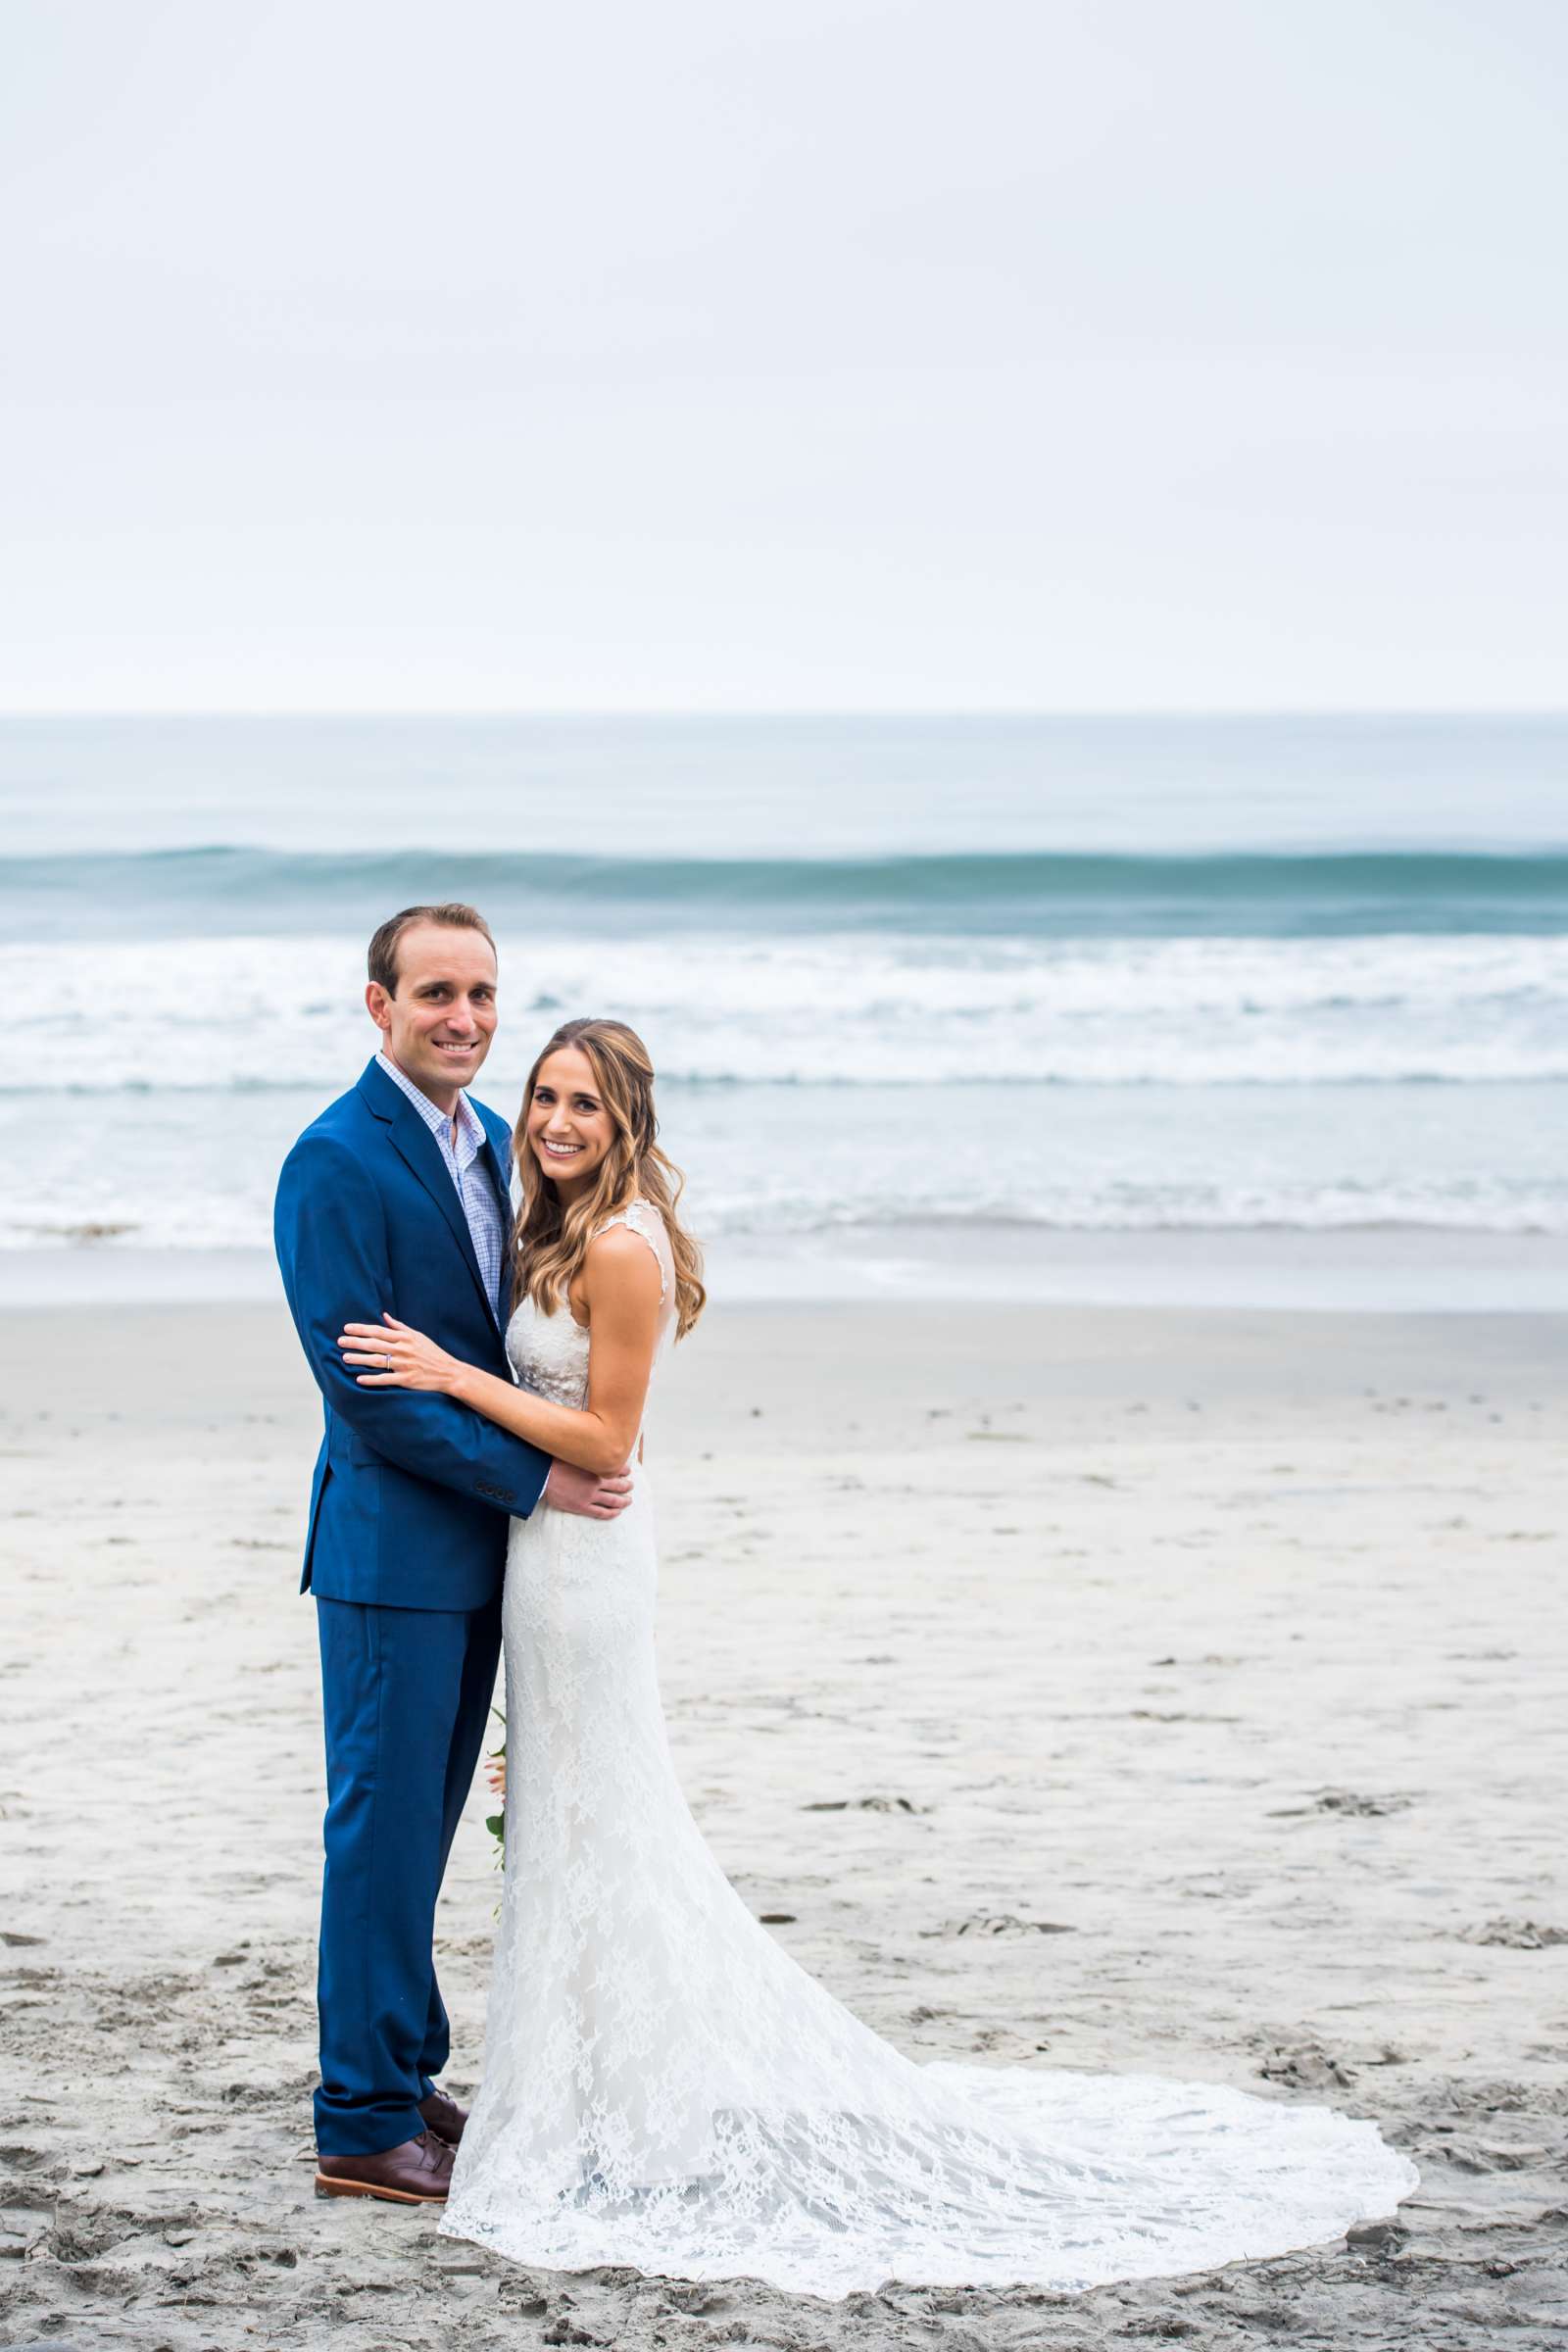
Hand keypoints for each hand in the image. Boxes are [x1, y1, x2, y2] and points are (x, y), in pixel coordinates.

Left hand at [339, 1313, 461, 1393]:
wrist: (449, 1372)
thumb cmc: (433, 1353)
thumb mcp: (418, 1336)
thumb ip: (400, 1327)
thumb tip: (385, 1316)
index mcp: (405, 1338)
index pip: (379, 1331)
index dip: (361, 1329)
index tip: (346, 1328)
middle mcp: (403, 1349)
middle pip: (375, 1344)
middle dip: (355, 1342)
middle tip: (339, 1341)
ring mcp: (405, 1365)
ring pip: (377, 1361)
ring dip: (359, 1359)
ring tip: (345, 1358)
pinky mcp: (407, 1379)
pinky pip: (386, 1379)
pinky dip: (372, 1379)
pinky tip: (359, 1379)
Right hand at [543, 1459, 634, 1518]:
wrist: (542, 1476)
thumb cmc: (555, 1461)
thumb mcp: (573, 1451)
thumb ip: (585, 1451)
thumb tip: (590, 1441)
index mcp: (595, 1467)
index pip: (616, 1469)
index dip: (624, 1470)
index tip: (628, 1471)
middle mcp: (596, 1482)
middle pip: (618, 1485)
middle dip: (627, 1486)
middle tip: (631, 1486)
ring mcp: (590, 1495)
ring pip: (613, 1500)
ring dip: (623, 1501)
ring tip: (628, 1501)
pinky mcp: (582, 1506)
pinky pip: (601, 1512)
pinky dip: (611, 1513)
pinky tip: (617, 1513)